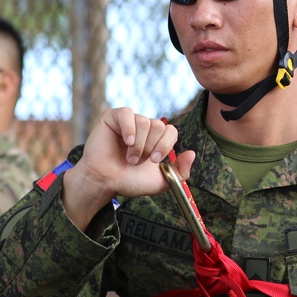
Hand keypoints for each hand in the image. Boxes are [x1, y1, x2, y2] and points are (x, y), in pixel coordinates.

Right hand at [62, 108, 195, 229]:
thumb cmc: (130, 181)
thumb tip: (192, 154)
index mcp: (156, 139)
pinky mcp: (112, 118)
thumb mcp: (161, 181)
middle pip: (159, 126)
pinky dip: (128, 128)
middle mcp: (144, 128)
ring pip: (144, 122)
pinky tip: (126, 141)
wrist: (105, 182)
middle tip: (138, 161)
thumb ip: (180, 171)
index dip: (166, 145)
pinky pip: (126, 113)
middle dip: (150, 146)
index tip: (155, 161)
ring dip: (138, 144)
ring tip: (128, 157)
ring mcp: (128, 122)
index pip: (171, 131)